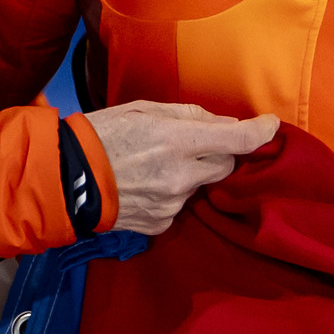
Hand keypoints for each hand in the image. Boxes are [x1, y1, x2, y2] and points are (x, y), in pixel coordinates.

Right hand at [82, 100, 281, 234]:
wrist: (63, 180)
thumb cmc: (101, 135)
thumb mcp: (143, 110)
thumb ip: (189, 115)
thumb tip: (224, 123)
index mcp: (176, 141)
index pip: (236, 139)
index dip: (260, 131)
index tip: (271, 125)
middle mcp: (180, 176)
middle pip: (224, 164)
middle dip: (216, 152)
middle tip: (189, 143)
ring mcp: (171, 204)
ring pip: (201, 185)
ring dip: (190, 173)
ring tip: (154, 164)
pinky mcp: (160, 224)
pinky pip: (181, 204)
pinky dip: (173, 193)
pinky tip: (146, 185)